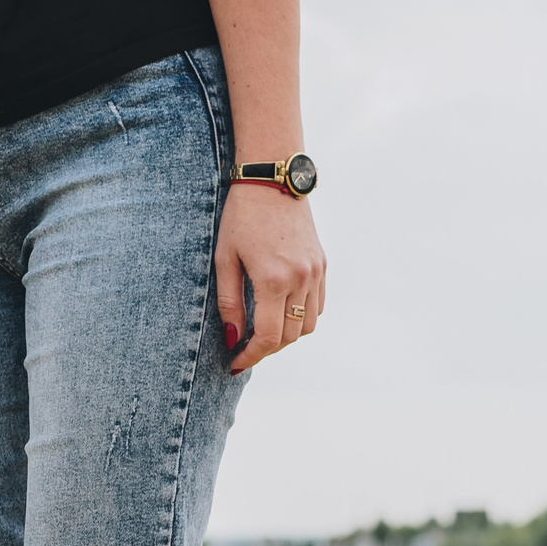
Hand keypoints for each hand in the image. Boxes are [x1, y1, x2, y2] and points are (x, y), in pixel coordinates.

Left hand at [215, 184, 324, 373]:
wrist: (273, 181)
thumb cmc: (240, 219)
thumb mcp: (224, 260)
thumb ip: (229, 302)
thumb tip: (232, 337)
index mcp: (274, 279)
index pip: (268, 337)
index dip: (250, 356)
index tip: (234, 364)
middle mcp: (302, 279)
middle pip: (290, 336)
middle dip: (266, 350)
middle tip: (242, 351)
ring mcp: (316, 272)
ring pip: (308, 325)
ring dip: (285, 336)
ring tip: (260, 334)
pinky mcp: (322, 264)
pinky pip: (317, 305)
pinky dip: (300, 318)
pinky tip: (278, 314)